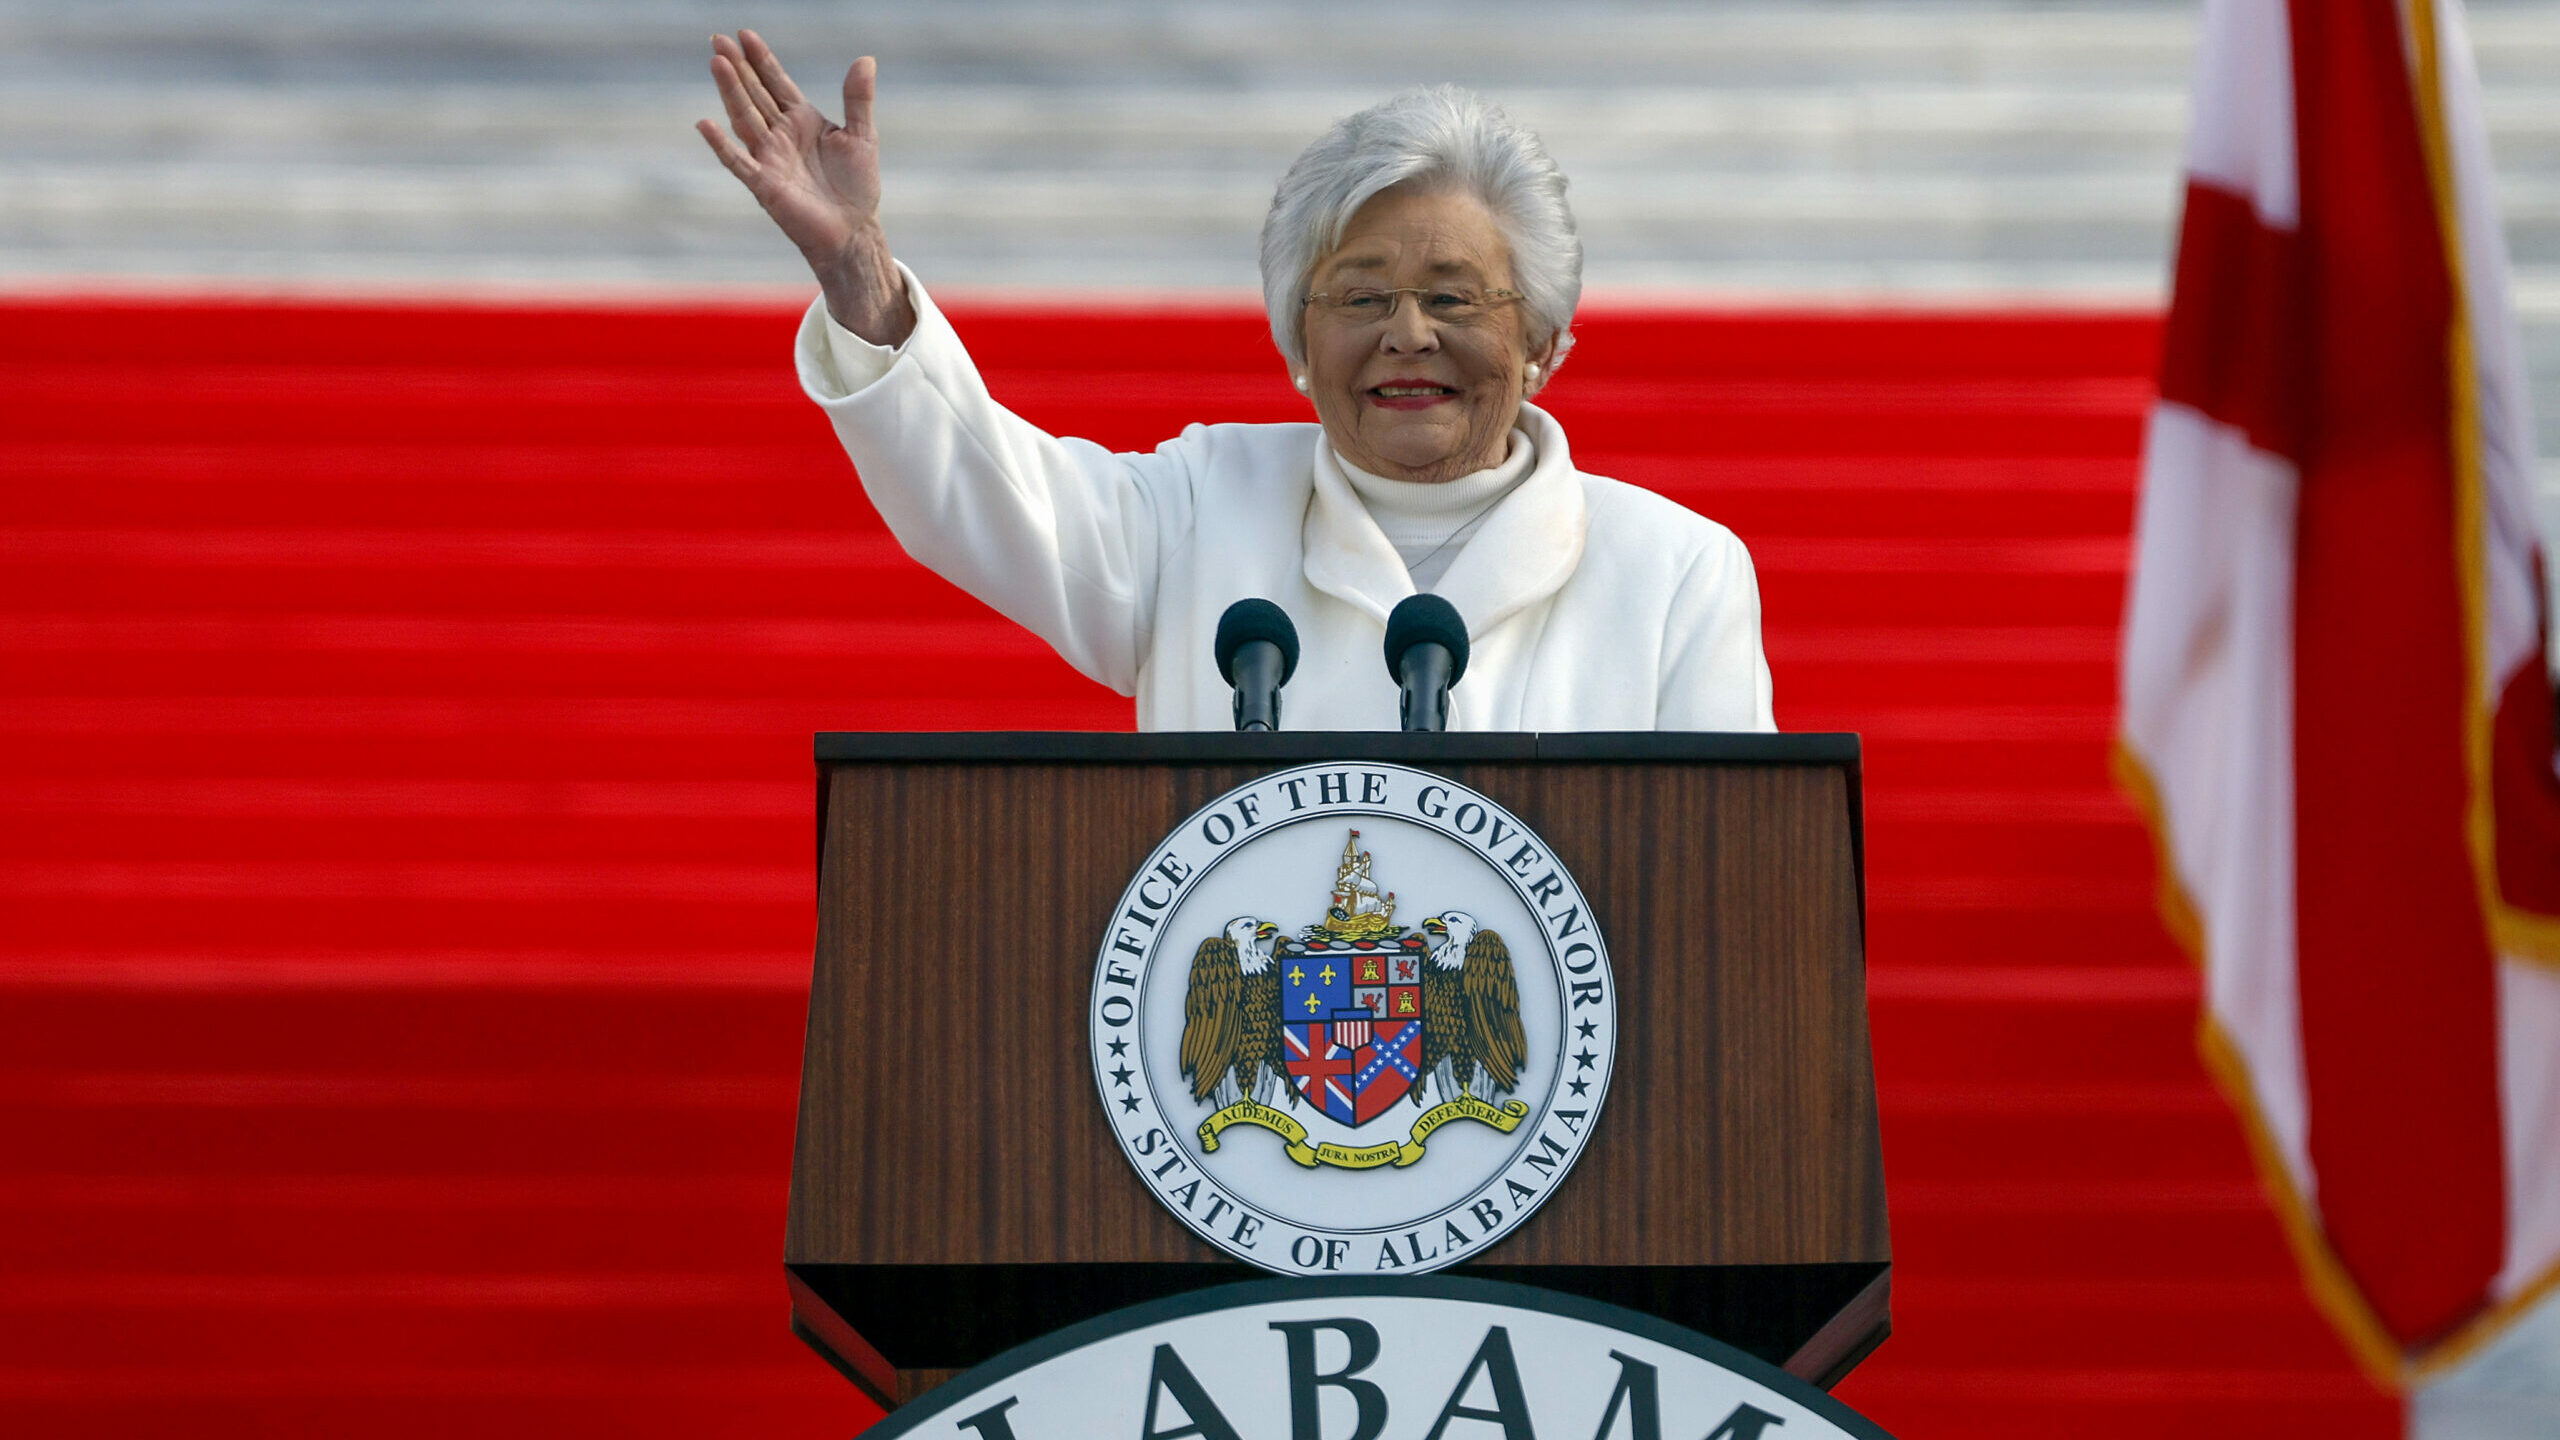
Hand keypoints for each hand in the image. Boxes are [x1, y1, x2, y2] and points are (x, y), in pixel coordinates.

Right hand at [698, 31, 916, 343]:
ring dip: (730, 92)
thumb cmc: (856, 186)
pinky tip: (705, 124)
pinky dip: (722, 145)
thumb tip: (865, 59)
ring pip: (744, 118)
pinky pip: (739, 161)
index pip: (776, 82)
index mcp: (801, 119)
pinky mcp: (765, 184)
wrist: (853, 230)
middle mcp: (780, 135)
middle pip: (754, 94)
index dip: (761, 59)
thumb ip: (858, 99)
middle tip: (718, 39)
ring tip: (717, 63)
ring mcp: (769, 158)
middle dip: (737, 67)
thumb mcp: (862, 136)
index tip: (745, 34)